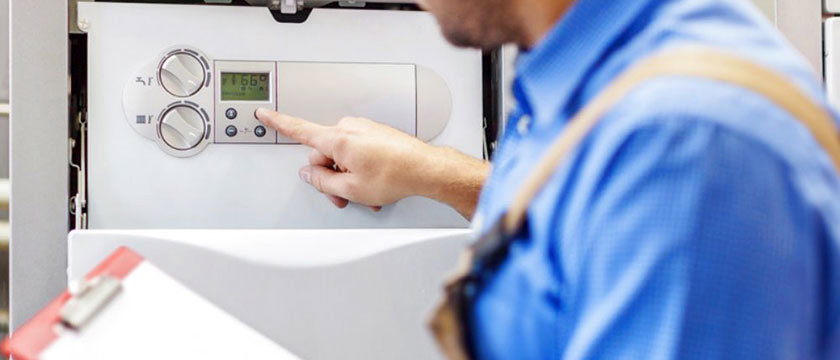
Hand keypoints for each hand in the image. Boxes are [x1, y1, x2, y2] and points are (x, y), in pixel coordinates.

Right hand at [255, 108, 488, 218]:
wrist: (426, 169)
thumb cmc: (395, 175)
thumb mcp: (350, 189)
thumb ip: (322, 183)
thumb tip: (310, 175)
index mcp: (338, 139)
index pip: (299, 129)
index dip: (278, 123)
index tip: (264, 113)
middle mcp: (349, 129)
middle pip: (323, 155)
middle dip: (330, 177)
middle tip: (344, 196)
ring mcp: (364, 130)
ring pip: (342, 156)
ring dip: (349, 177)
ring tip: (366, 195)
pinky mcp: (376, 134)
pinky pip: (358, 152)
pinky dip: (362, 171)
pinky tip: (374, 187)